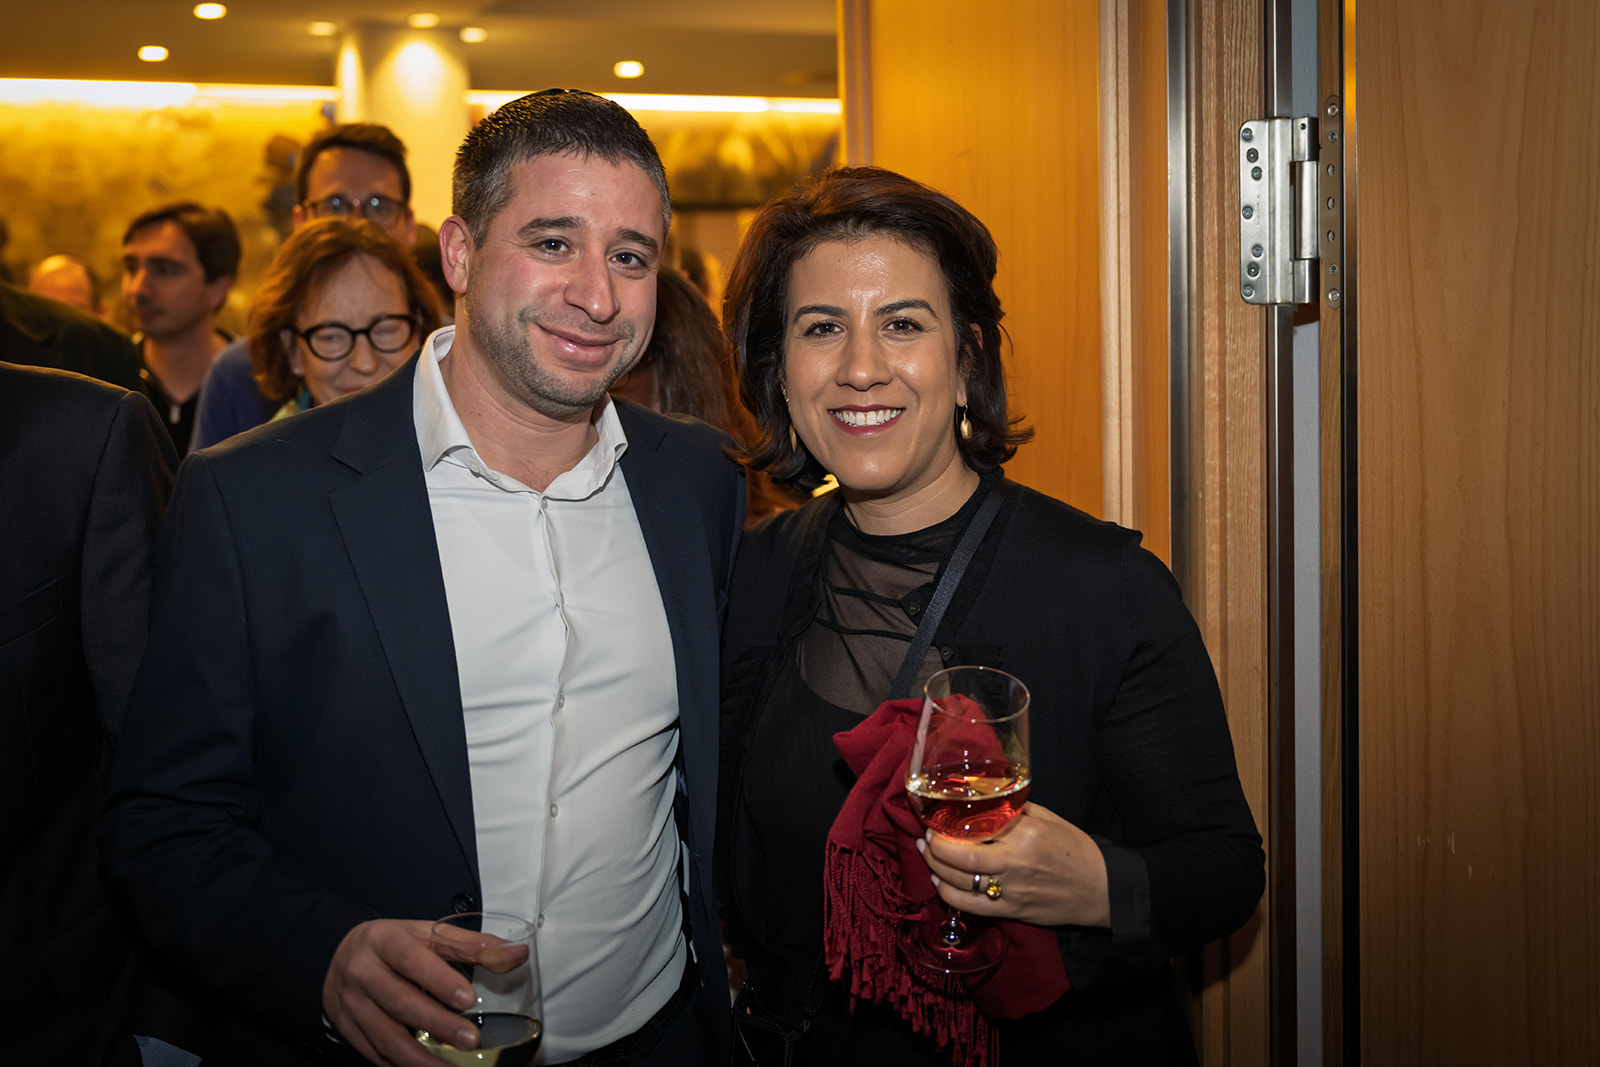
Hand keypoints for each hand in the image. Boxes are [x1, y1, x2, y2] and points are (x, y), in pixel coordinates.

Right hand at [322, 918, 478, 1066]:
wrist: (342, 956)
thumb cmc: (393, 944)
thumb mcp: (428, 934)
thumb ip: (472, 946)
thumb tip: (516, 954)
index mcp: (384, 940)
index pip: (411, 960)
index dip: (440, 980)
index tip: (468, 998)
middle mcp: (362, 972)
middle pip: (400, 1002)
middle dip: (438, 1024)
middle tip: (471, 1039)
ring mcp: (351, 1004)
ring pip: (385, 1036)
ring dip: (420, 1058)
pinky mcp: (347, 1029)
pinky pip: (374, 1054)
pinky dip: (401, 1065)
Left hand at [917, 802, 1111, 928]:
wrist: (1101, 890)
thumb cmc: (1076, 850)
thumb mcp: (1049, 819)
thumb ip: (1016, 810)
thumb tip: (986, 797)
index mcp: (1026, 835)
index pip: (979, 826)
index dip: (952, 823)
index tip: (938, 816)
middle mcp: (1015, 863)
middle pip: (961, 857)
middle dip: (935, 846)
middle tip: (926, 836)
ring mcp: (1011, 891)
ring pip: (959, 882)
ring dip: (935, 867)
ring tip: (927, 853)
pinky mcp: (1010, 911)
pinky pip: (969, 906)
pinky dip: (948, 893)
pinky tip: (940, 881)